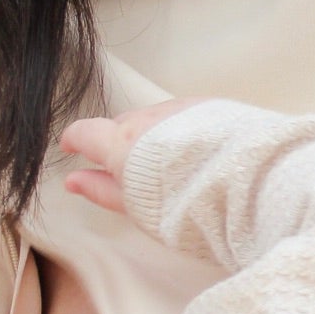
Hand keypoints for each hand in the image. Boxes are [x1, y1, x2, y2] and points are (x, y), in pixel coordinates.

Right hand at [60, 100, 197, 212]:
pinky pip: (182, 114)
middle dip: (119, 142)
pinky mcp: (207, 106)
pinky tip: (191, 150)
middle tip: (128, 169)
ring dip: (152, 135)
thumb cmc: (183, 204)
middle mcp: (147, 118)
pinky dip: (178, 129)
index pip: (86, 131)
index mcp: (121, 142)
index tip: (72, 148)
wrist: (241, 183)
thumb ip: (102, 190)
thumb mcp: (135, 207)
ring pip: (154, 118)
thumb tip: (74, 181)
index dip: (76, 140)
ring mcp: (178, 108)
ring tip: (166, 164)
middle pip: (122, 125)